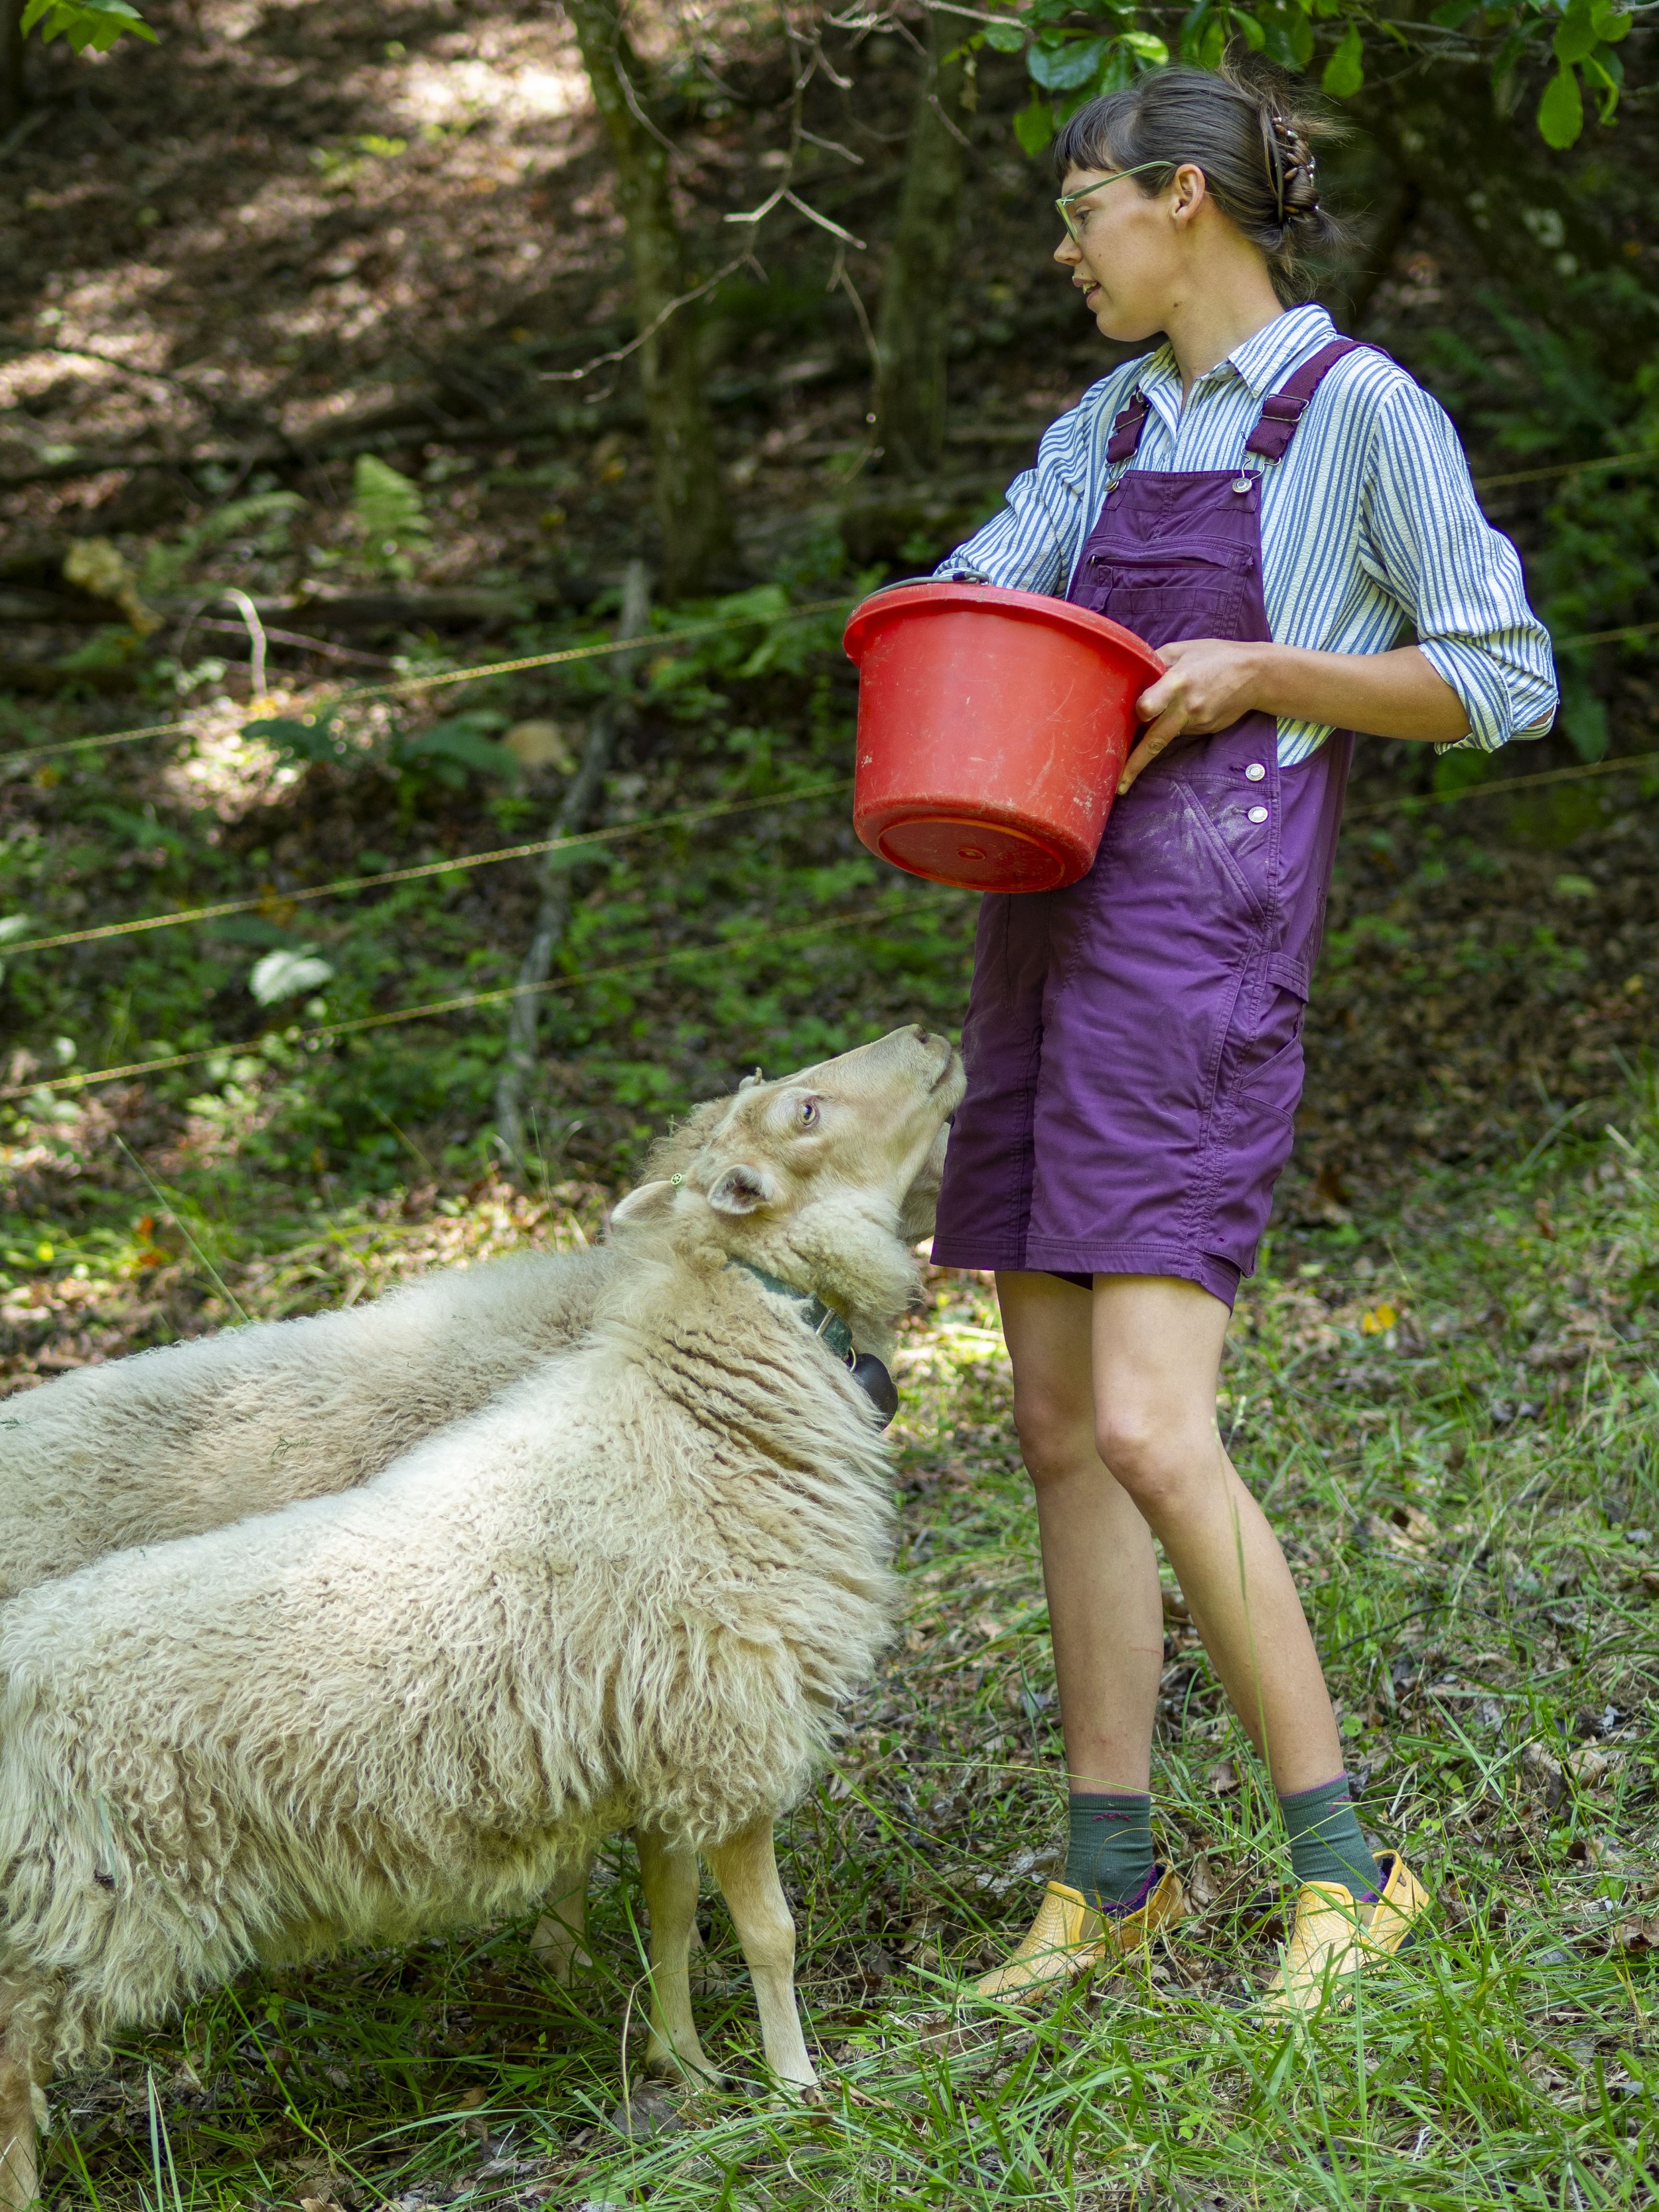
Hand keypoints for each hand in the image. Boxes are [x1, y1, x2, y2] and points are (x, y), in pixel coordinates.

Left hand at [1118, 638, 1268, 794]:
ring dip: (1155, 735)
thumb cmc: (1215, 656)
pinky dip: (1175, 724)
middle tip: (1119, 785)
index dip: (1137, 713)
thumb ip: (1154, 662)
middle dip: (1135, 765)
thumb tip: (1129, 677)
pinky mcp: (1205, 730)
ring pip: (1166, 735)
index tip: (1131, 717)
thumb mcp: (1182, 649)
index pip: (1148, 707)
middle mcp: (1186, 707)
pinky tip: (1187, 707)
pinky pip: (1181, 731)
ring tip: (1154, 731)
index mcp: (1177, 682)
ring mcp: (1198, 722)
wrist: (1256, 674)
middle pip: (1155, 741)